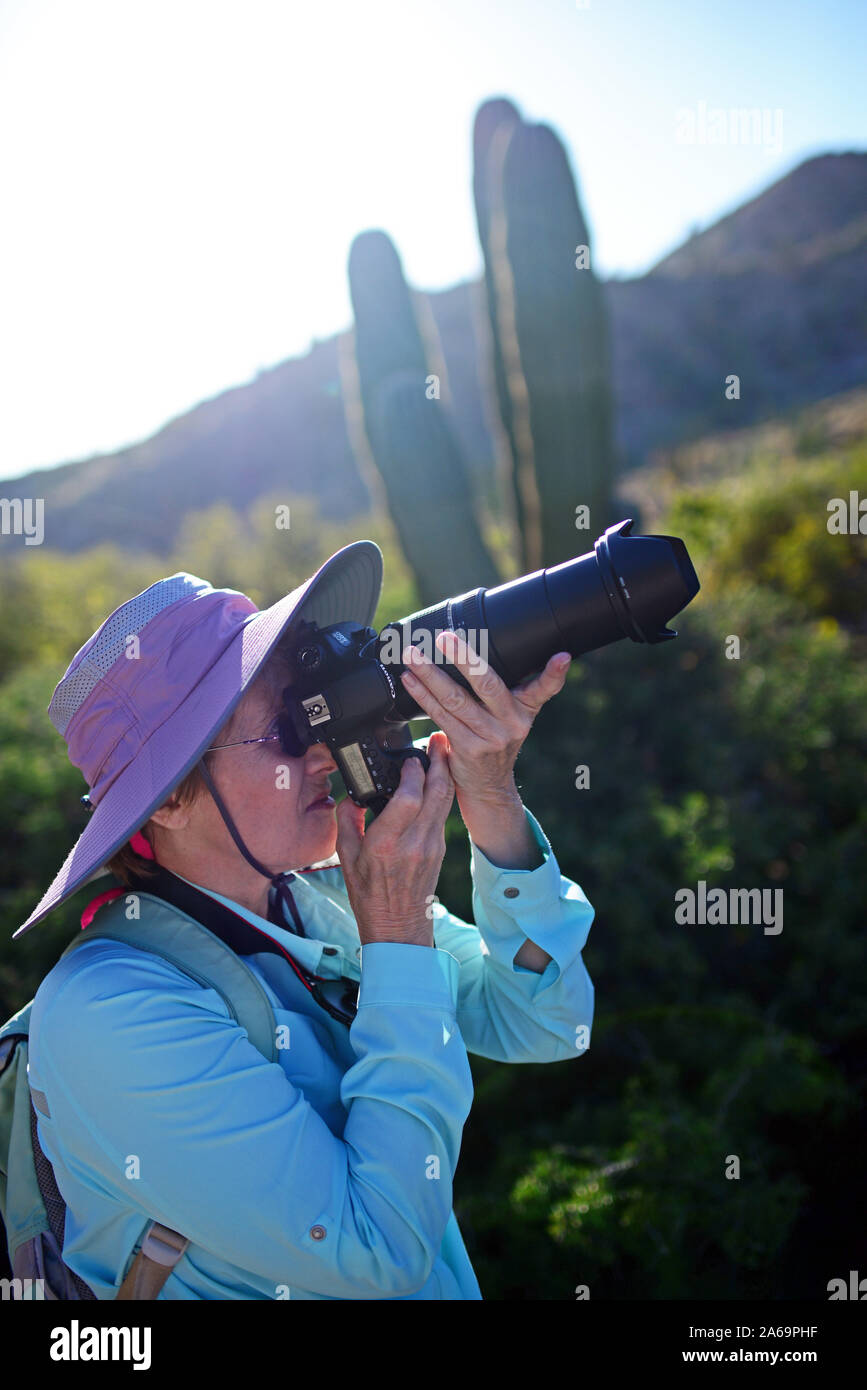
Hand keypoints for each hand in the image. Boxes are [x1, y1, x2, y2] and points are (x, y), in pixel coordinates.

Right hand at [335, 732, 454, 946]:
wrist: (398, 928)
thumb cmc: (369, 896)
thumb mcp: (345, 858)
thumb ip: (347, 821)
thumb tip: (353, 796)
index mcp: (386, 844)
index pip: (408, 798)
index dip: (413, 771)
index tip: (409, 756)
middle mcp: (413, 842)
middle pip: (436, 792)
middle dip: (440, 761)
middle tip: (439, 739)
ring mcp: (431, 846)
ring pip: (445, 800)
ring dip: (446, 772)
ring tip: (444, 749)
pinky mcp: (439, 849)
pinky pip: (443, 813)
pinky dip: (443, 791)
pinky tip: (439, 778)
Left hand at [400, 631, 570, 807]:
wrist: (488, 786)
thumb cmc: (496, 739)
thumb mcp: (512, 715)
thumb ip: (504, 688)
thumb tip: (475, 649)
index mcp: (525, 709)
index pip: (543, 689)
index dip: (555, 674)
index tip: (562, 657)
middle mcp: (512, 723)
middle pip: (487, 685)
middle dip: (464, 658)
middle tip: (444, 637)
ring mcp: (490, 738)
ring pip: (455, 699)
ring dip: (429, 674)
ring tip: (412, 655)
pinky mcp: (467, 749)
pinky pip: (441, 716)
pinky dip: (422, 695)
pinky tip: (409, 680)